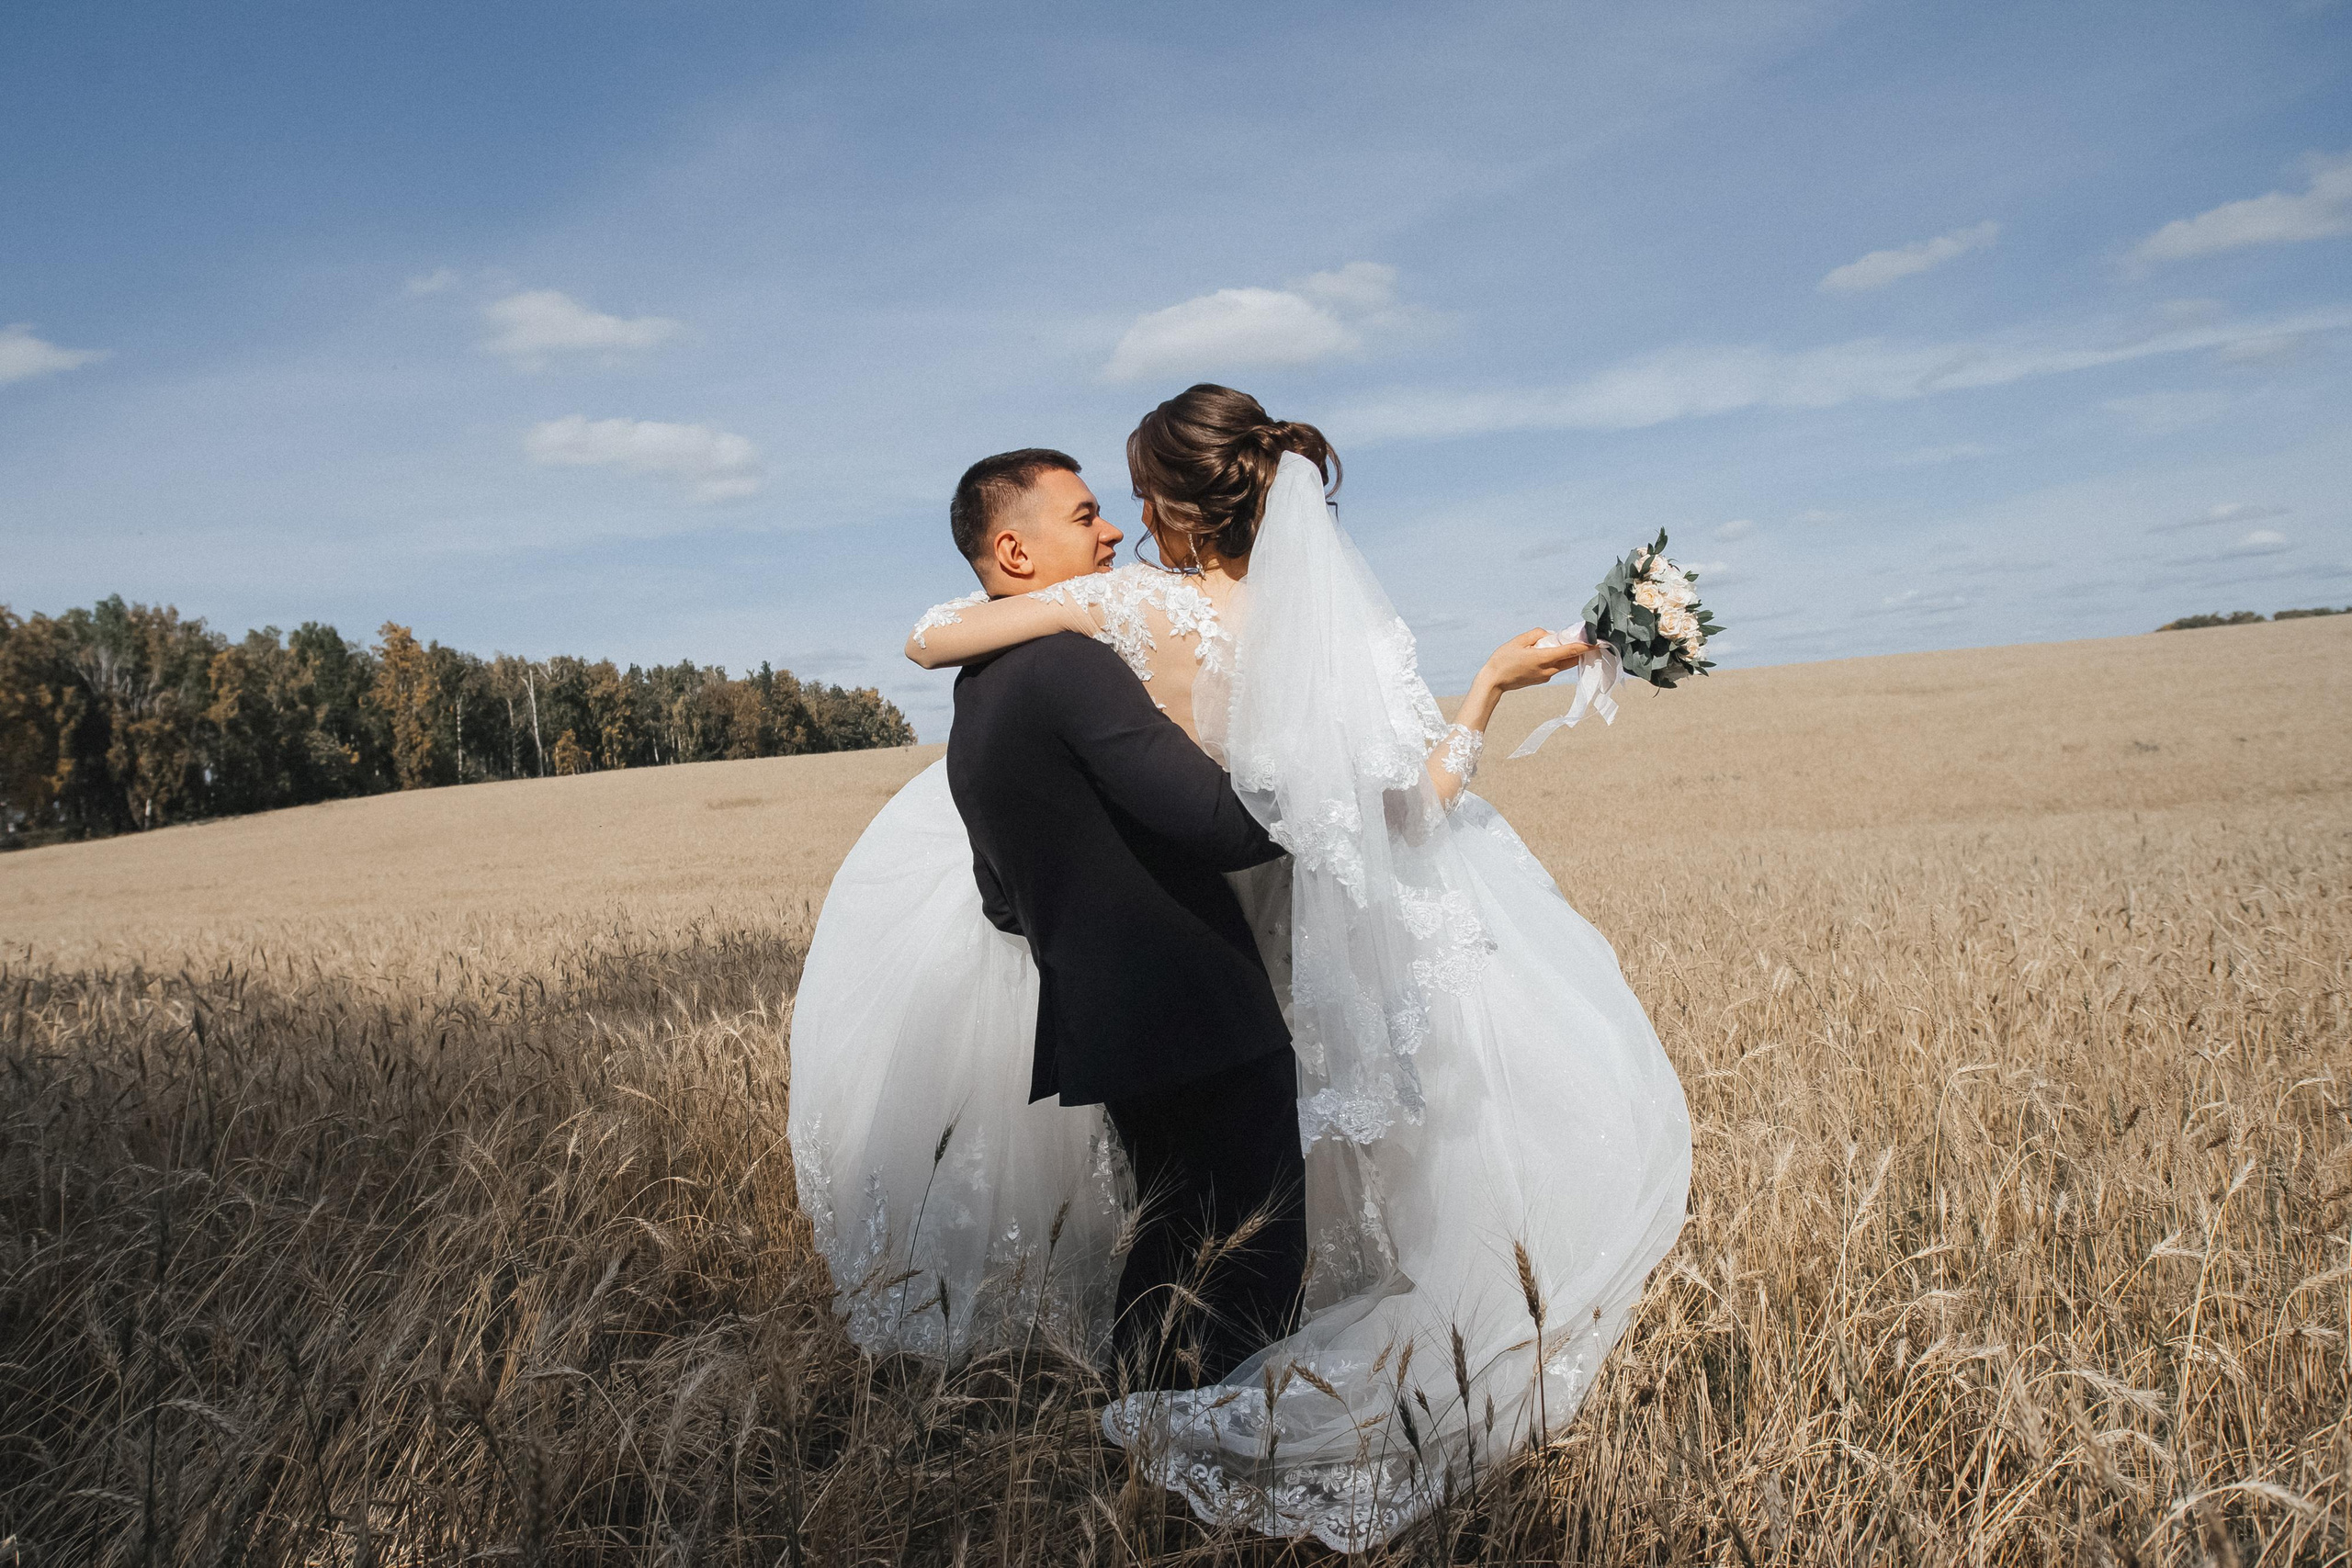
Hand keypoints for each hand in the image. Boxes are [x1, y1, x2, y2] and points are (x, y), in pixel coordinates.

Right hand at [1478, 629, 1595, 693]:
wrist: (1493, 682)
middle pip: (1571, 659)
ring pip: (1564, 664)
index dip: (1586, 646)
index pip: (1570, 651)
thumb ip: (1537, 634)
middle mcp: (1548, 670)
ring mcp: (1545, 676)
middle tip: (1587, 639)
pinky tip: (1548, 651)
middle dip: (1581, 650)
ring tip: (1563, 643)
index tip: (1598, 642)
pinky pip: (1555, 667)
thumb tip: (1550, 635)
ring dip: (1568, 654)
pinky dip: (1557, 659)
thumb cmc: (1503, 660)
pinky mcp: (1542, 679)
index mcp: (1543, 658)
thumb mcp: (1519, 640)